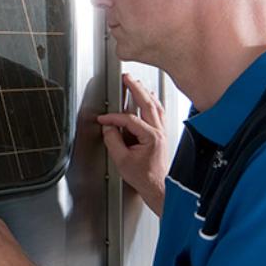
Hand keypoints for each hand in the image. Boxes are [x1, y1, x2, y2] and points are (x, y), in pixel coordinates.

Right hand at [96, 73, 170, 214]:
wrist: (158, 187)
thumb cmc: (145, 177)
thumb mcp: (122, 160)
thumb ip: (113, 141)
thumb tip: (108, 128)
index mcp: (151, 136)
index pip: (129, 119)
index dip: (114, 117)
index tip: (104, 119)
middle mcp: (159, 132)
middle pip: (147, 103)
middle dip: (136, 88)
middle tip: (126, 78)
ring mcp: (162, 132)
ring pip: (156, 106)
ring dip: (145, 93)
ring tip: (137, 83)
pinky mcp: (162, 135)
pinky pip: (159, 113)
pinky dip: (153, 103)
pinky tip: (149, 99)